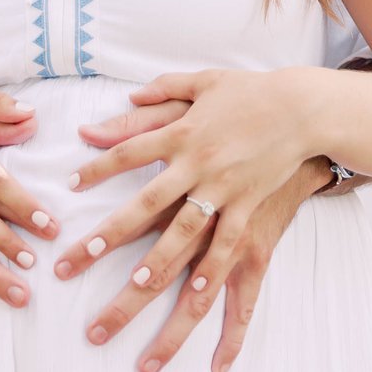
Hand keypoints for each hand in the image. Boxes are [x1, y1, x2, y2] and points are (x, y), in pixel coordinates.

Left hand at [57, 69, 319, 296]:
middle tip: (82, 256)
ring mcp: (224, 188)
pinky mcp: (249, 206)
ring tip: (135, 285)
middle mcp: (197, 164)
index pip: (129, 151)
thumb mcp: (204, 82)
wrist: (301, 107)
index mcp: (181, 132)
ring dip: (159, 260)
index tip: (69, 185)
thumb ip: (164, 90)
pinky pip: (228, 243)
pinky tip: (197, 290)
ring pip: (185, 233)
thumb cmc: (250, 92)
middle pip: (147, 203)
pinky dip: (214, 267)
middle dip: (113, 232)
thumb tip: (129, 97)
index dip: (98, 168)